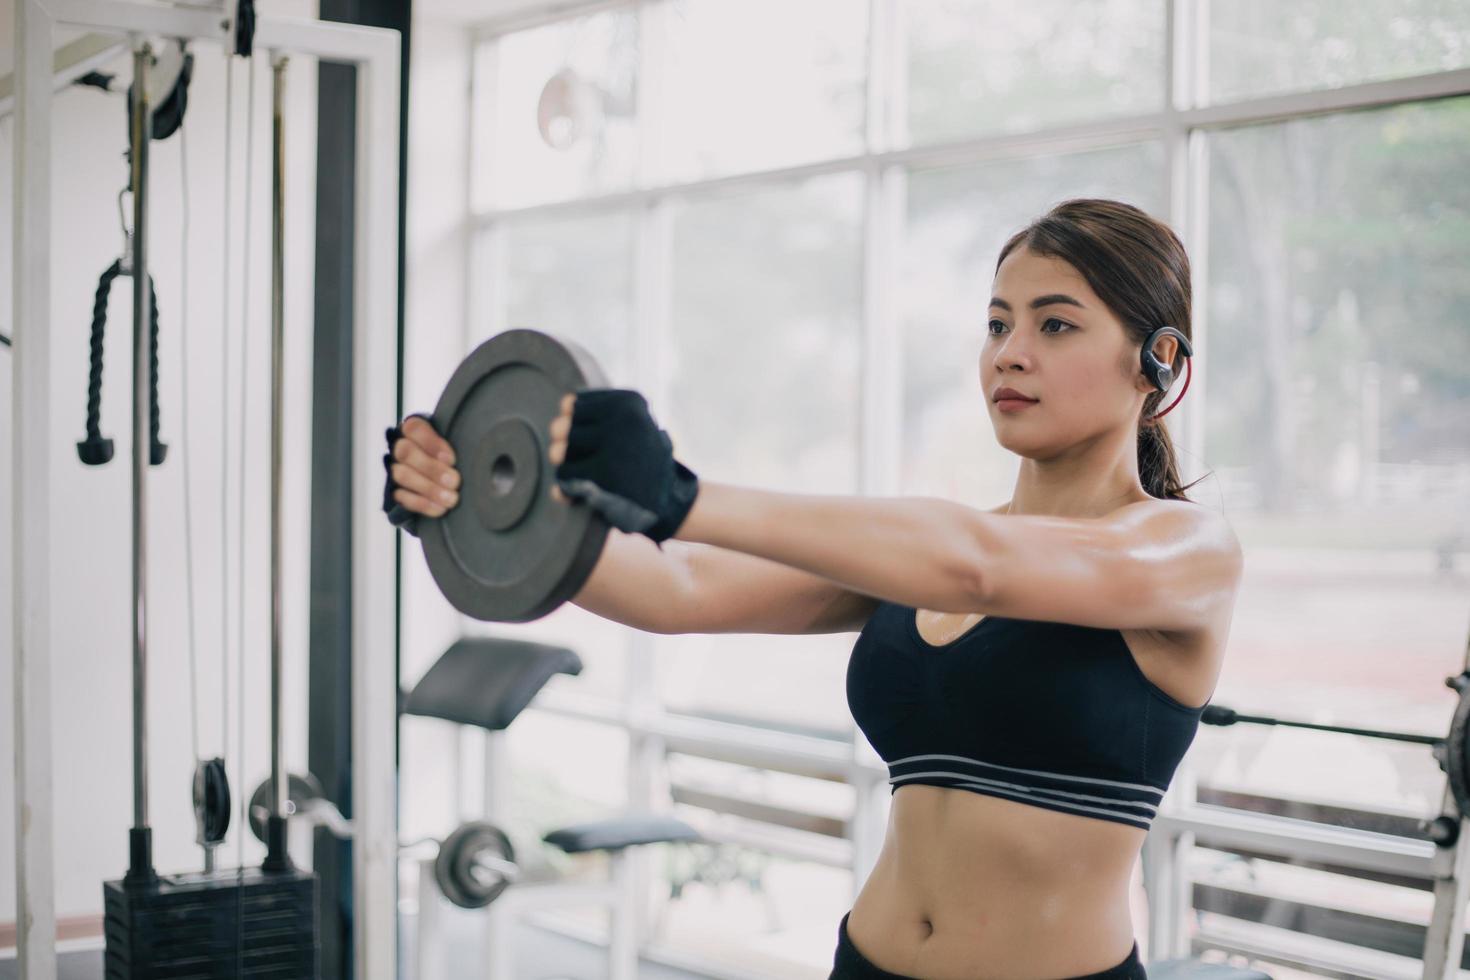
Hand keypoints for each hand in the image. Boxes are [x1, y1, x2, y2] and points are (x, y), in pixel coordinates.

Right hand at [384, 414, 460, 534]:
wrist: (448, 487)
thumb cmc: (454, 461)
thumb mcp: (457, 447)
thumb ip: (458, 444)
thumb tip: (475, 448)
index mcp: (414, 430)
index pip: (414, 428)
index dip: (431, 443)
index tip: (452, 459)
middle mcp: (400, 447)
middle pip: (405, 452)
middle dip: (432, 468)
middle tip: (454, 481)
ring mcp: (394, 469)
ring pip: (401, 474)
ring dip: (428, 488)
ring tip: (451, 498)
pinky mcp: (393, 491)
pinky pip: (401, 497)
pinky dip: (422, 504)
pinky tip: (440, 509)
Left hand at [544, 388, 699, 545]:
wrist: (672, 500)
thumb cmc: (643, 459)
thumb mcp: (632, 423)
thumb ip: (599, 410)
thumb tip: (564, 405)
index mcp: (628, 401)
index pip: (571, 405)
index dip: (574, 427)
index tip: (591, 441)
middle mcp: (622, 419)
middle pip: (562, 428)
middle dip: (564, 447)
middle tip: (578, 460)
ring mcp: (614, 447)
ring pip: (559, 452)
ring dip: (565, 467)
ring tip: (580, 474)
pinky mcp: (605, 477)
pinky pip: (565, 476)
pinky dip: (566, 487)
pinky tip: (577, 492)